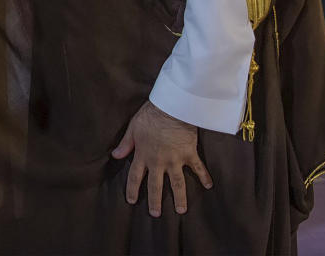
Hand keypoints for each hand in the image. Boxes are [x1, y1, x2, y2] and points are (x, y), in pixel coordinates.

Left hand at [111, 101, 212, 216]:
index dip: (132, 190)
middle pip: (156, 186)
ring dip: (179, 198)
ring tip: (180, 210)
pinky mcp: (189, 154)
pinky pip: (198, 168)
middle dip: (155, 201)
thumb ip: (125, 144)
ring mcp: (175, 160)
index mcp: (143, 156)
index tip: (132, 201)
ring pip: (177, 184)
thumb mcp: (133, 129)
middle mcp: (158, 162)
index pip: (135, 177)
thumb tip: (115, 156)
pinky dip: (204, 177)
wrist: (171, 109)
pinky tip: (209, 186)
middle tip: (156, 214)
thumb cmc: (150, 116)